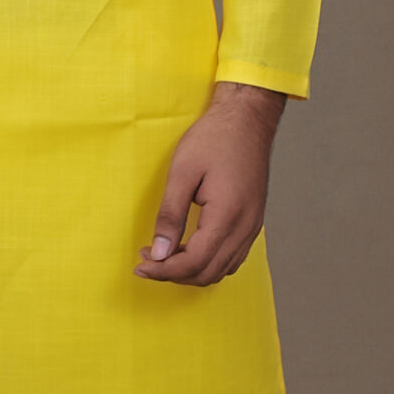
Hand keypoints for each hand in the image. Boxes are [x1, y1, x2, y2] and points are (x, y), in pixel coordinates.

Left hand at [134, 82, 287, 285]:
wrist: (247, 119)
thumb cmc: (214, 138)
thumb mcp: (182, 172)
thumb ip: (170, 215)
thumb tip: (158, 252)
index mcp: (227, 215)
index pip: (194, 262)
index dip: (163, 271)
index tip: (140, 266)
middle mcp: (245, 227)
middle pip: (208, 273)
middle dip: (174, 274)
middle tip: (146, 261)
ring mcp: (253, 226)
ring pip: (221, 270)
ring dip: (191, 271)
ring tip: (163, 255)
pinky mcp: (253, 221)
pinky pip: (232, 257)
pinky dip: (208, 262)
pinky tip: (188, 249)